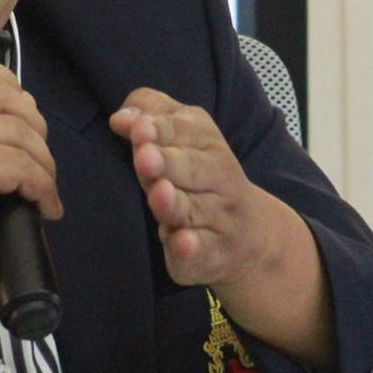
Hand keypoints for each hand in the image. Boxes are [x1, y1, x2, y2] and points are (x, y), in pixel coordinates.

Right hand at [0, 50, 61, 362]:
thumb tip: (22, 103)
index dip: (4, 80)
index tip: (22, 115)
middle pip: (1, 95)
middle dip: (35, 127)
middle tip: (40, 164)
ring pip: (18, 131)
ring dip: (44, 164)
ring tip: (43, 191)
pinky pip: (21, 166)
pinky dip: (43, 187)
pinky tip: (44, 207)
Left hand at [107, 88, 279, 288]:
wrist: (251, 236)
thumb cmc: (199, 177)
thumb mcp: (184, 136)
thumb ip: (153, 116)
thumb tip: (120, 118)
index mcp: (208, 146)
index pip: (186, 132)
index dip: (162, 130)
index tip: (140, 128)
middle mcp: (218, 181)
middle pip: (193, 170)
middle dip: (169, 163)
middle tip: (144, 157)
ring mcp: (217, 221)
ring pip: (195, 211)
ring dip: (175, 204)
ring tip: (158, 194)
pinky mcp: (210, 257)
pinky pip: (203, 253)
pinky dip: (192, 250)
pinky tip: (181, 243)